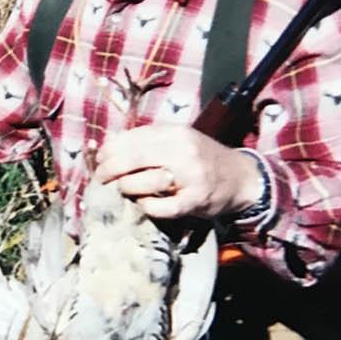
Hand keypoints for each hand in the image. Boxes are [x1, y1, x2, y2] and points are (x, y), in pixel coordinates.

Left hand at [92, 124, 264, 220]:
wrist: (241, 177)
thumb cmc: (201, 157)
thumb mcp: (178, 139)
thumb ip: (147, 140)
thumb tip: (108, 145)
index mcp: (175, 132)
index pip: (131, 138)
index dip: (109, 150)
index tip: (99, 159)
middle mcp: (183, 151)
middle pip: (133, 158)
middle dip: (110, 169)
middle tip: (101, 178)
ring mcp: (191, 176)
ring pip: (144, 181)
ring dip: (127, 186)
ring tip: (123, 189)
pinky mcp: (196, 200)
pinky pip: (162, 207)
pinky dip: (147, 206)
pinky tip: (144, 203)